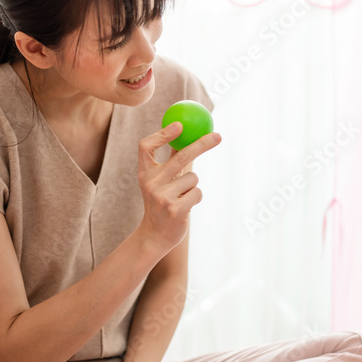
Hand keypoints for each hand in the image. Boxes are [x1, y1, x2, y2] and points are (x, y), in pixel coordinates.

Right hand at [137, 123, 220, 252]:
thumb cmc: (160, 204)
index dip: (162, 134)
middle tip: (218, 136)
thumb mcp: (159, 182)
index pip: (146, 146)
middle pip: (181, 156)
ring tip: (181, 197)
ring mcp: (162, 197)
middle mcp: (150, 183)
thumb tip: (188, 137)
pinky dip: (196, 197)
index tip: (180, 125)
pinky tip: (185, 206)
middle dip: (202, 144)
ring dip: (193, 186)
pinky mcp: (176, 209)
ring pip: (193, 177)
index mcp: (144, 173)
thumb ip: (171, 162)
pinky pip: (197, 192)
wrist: (154, 235)